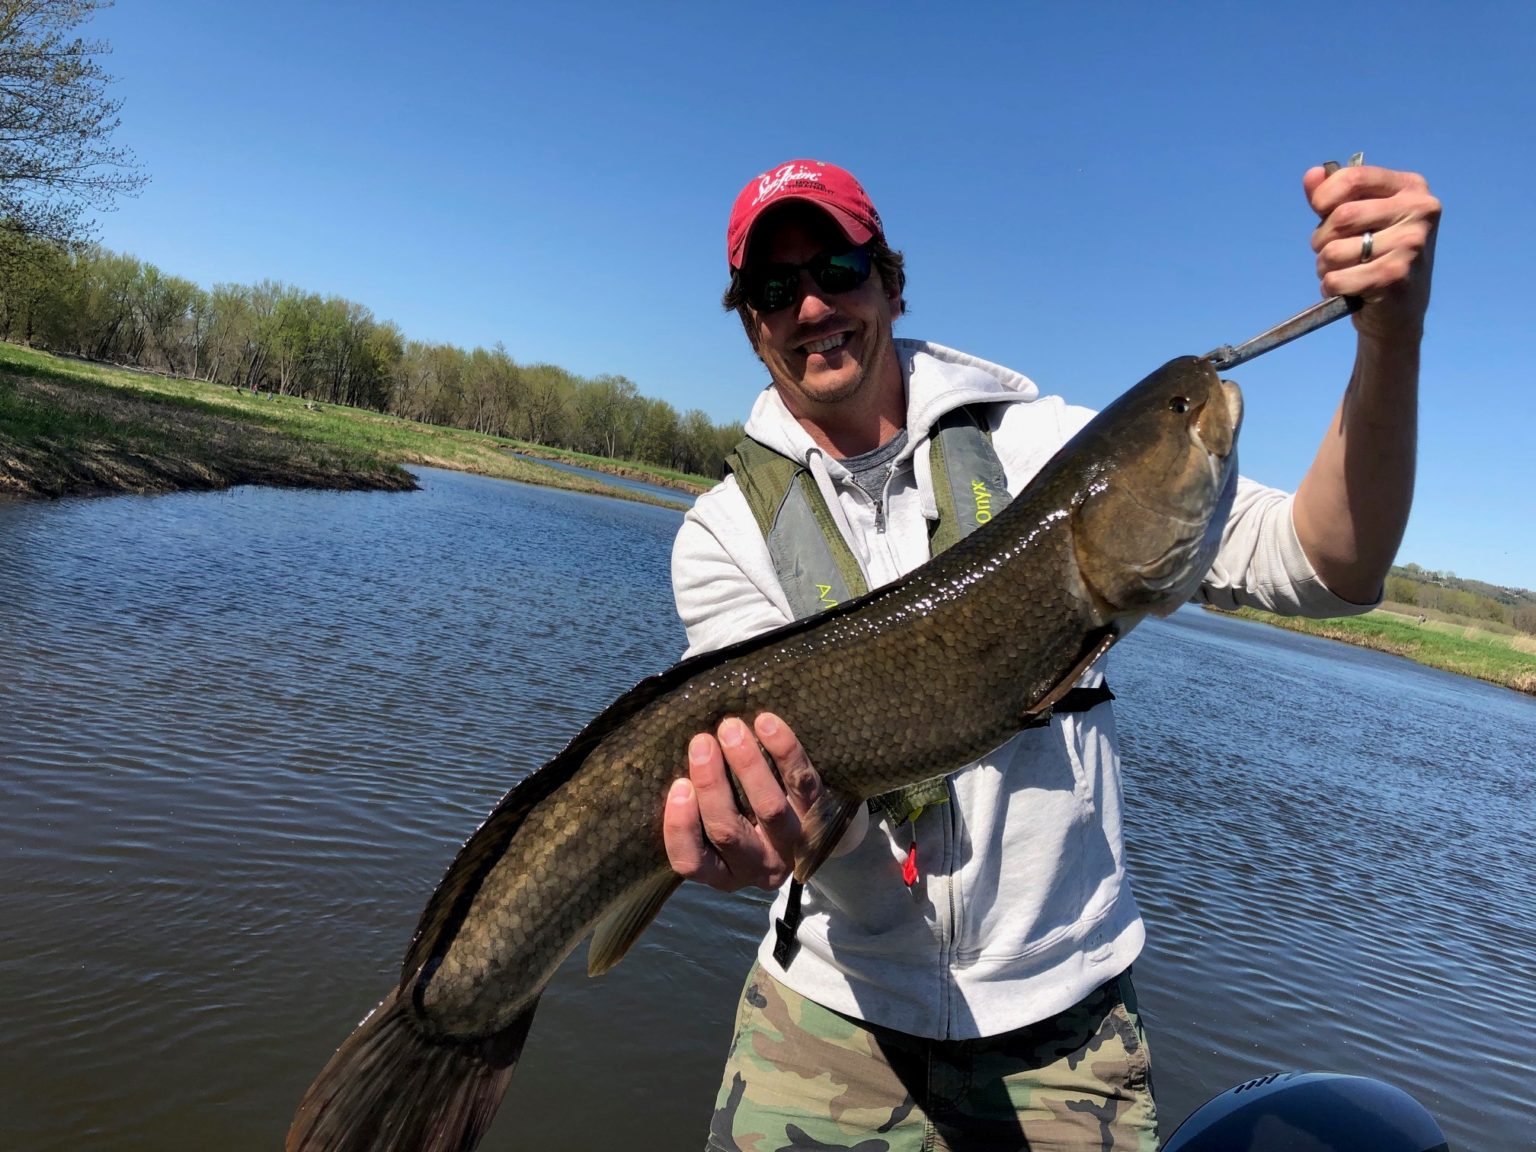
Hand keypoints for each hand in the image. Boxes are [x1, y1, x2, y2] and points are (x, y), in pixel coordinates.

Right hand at [663, 712, 822, 891]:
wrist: (815, 828)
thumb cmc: (746, 819)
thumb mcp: (716, 828)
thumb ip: (698, 806)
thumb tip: (673, 760)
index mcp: (723, 872)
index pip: (691, 862)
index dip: (681, 827)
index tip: (678, 785)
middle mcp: (758, 866)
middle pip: (728, 831)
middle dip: (711, 784)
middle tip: (700, 743)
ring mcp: (793, 843)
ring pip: (769, 808)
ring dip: (747, 765)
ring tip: (730, 729)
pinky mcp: (820, 815)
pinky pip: (802, 782)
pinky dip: (784, 751)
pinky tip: (766, 723)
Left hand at [1305, 162, 1440, 344]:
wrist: (1399, 313)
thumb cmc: (1375, 259)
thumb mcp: (1358, 220)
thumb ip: (1333, 195)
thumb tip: (1312, 174)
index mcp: (1411, 187)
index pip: (1355, 177)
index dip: (1324, 196)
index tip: (1320, 211)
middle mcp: (1419, 210)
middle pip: (1340, 217)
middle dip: (1321, 240)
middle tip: (1330, 253)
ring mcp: (1412, 244)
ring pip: (1333, 251)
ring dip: (1324, 267)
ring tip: (1343, 272)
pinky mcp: (1396, 276)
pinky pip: (1337, 279)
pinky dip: (1331, 287)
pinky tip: (1348, 290)